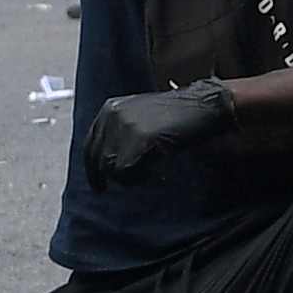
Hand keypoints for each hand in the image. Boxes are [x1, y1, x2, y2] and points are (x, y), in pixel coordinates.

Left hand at [79, 82, 236, 190]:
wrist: (202, 106)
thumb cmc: (177, 115)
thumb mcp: (141, 118)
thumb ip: (122, 135)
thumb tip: (109, 164)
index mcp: (110, 110)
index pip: (90, 146)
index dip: (94, 170)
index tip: (100, 186)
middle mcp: (113, 115)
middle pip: (99, 160)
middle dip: (115, 177)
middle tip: (133, 183)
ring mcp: (125, 125)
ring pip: (112, 169)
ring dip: (133, 178)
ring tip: (154, 174)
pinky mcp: (139, 137)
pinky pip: (127, 171)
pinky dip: (144, 177)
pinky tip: (161, 174)